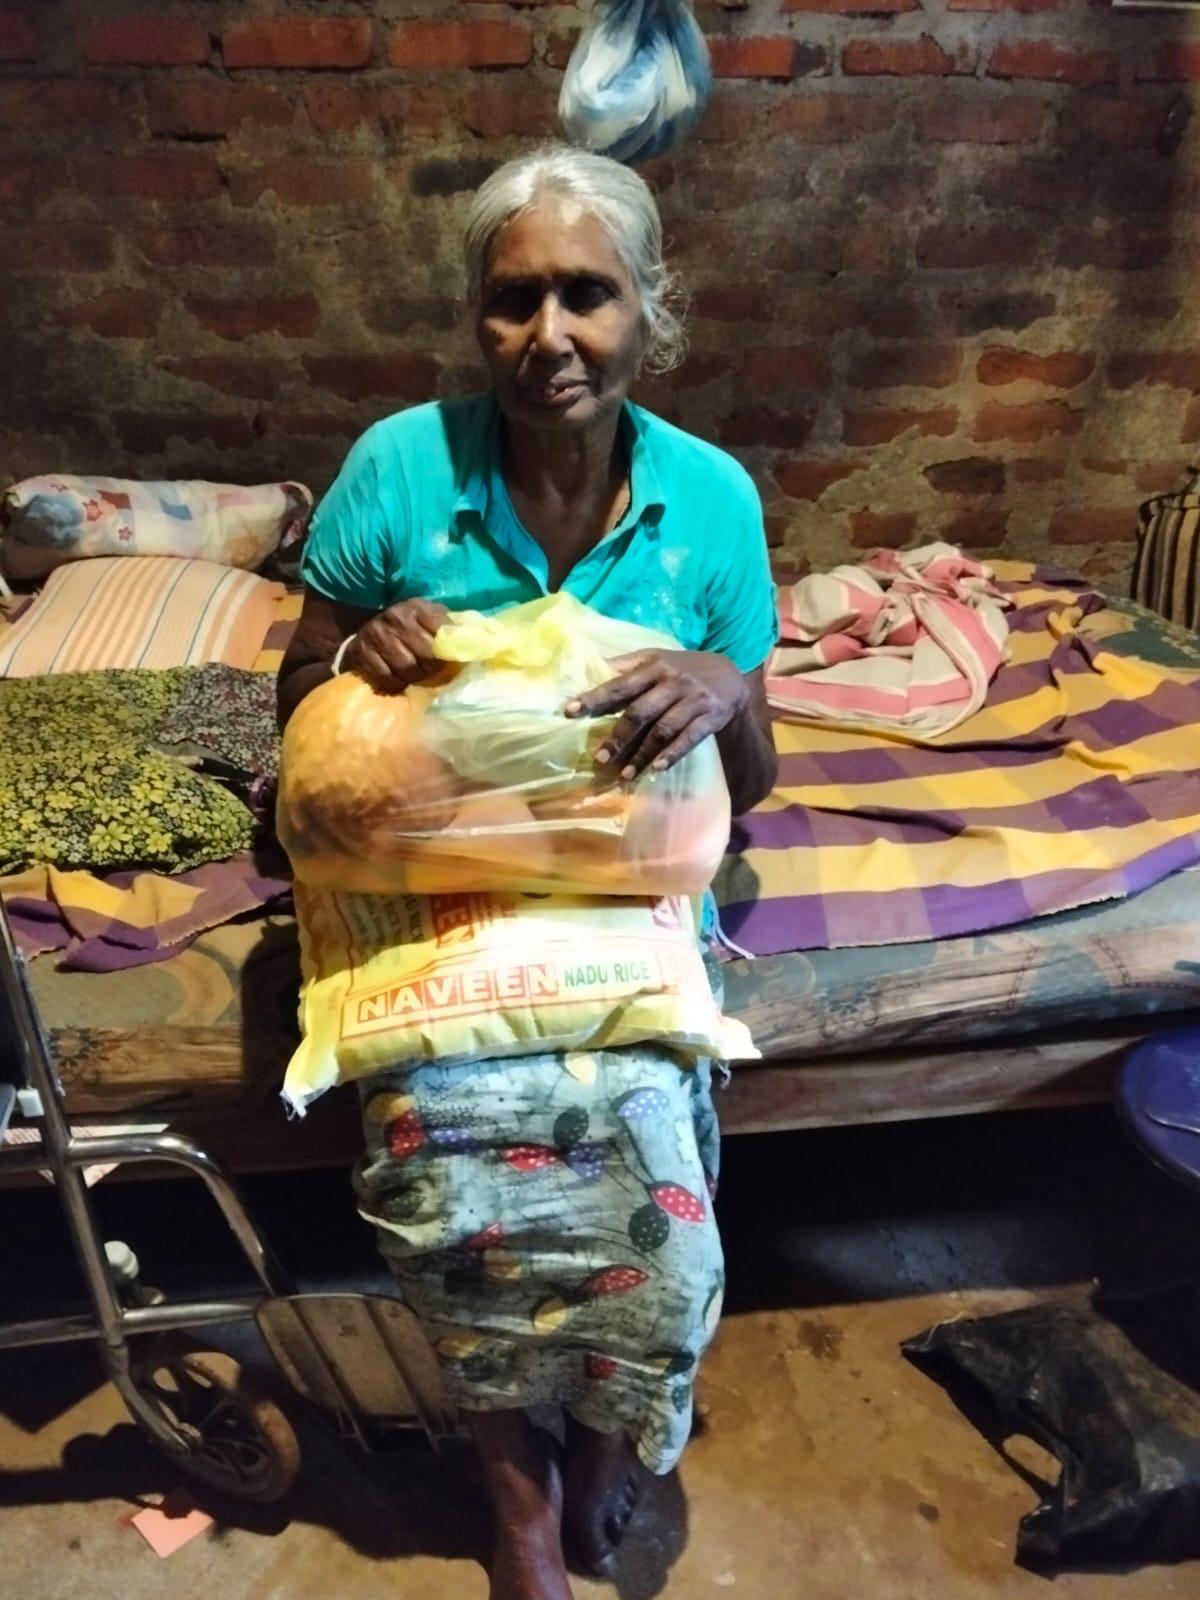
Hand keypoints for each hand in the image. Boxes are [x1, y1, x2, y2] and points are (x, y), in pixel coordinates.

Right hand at [343, 599, 449, 688]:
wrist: (369, 632)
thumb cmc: (408, 629)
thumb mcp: (429, 620)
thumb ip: (449, 627)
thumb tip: (473, 642)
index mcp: (417, 606)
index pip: (441, 630)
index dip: (446, 650)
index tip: (446, 658)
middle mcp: (395, 616)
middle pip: (426, 653)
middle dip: (431, 667)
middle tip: (430, 671)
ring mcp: (376, 633)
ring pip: (406, 667)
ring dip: (413, 677)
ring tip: (415, 675)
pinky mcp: (361, 651)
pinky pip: (385, 676)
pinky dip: (394, 683)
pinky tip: (397, 679)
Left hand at [566, 649, 747, 779]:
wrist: (730, 674)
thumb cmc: (684, 668)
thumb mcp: (658, 658)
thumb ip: (628, 665)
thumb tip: (593, 665)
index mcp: (654, 667)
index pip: (620, 684)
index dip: (595, 698)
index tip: (570, 711)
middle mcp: (673, 682)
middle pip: (640, 712)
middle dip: (618, 737)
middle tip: (600, 758)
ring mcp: (693, 701)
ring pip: (663, 730)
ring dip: (642, 754)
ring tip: (625, 773)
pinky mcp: (710, 718)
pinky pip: (689, 739)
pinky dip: (672, 755)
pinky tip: (656, 769)